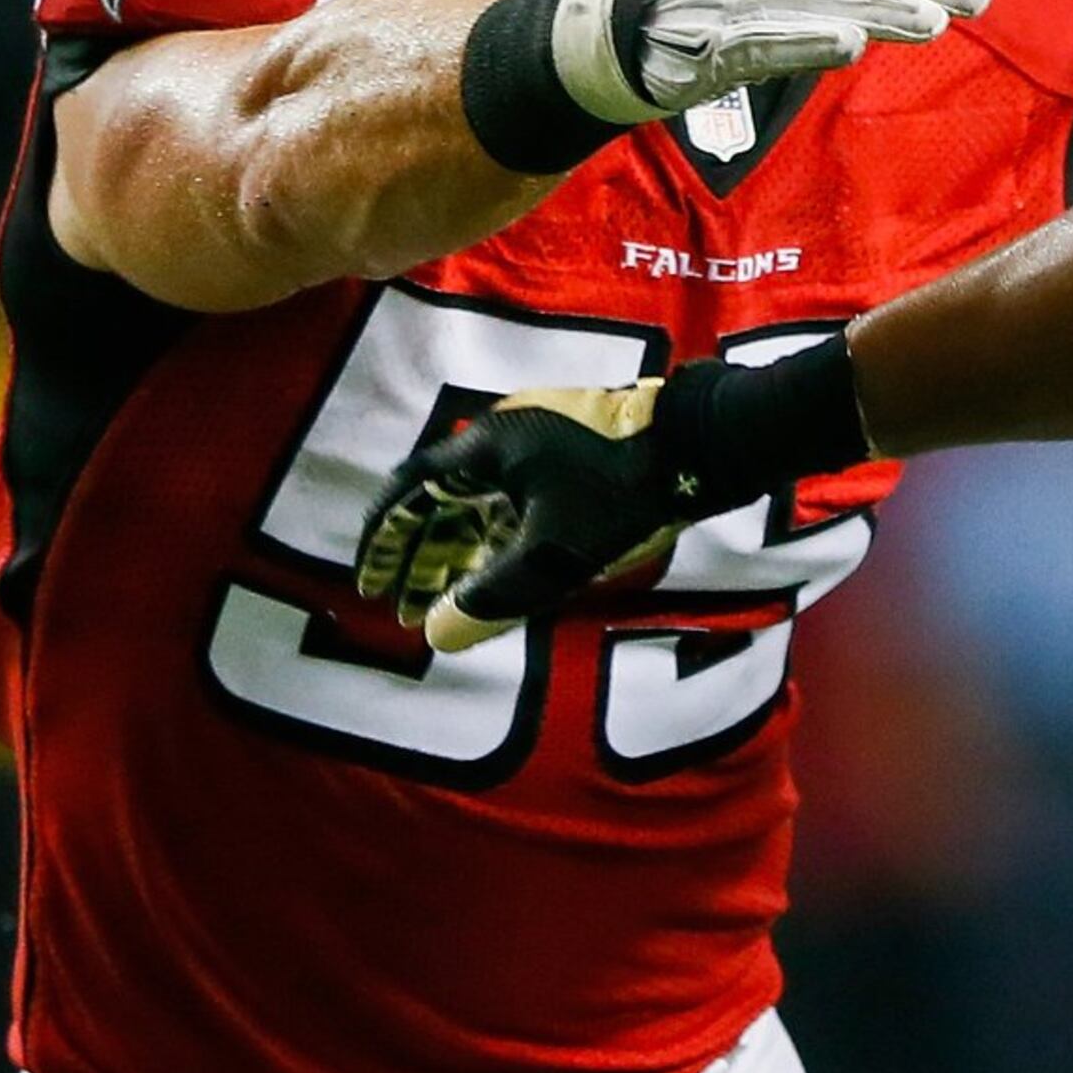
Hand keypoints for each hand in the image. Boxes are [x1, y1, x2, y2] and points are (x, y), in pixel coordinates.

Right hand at [354, 380, 701, 652]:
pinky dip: (498, 539)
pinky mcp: (574, 454)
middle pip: (442, 501)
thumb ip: (493, 597)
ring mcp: (541, 442)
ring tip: (443, 604)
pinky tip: (498, 577)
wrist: (704, 443)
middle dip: (419, 558)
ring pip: (482, 503)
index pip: (409, 492)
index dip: (383, 541)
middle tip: (402, 609)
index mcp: (486, 447)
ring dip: (459, 552)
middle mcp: (504, 436)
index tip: (368, 582)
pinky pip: (516, 501)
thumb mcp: (553, 555)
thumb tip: (437, 636)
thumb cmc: (623, 493)